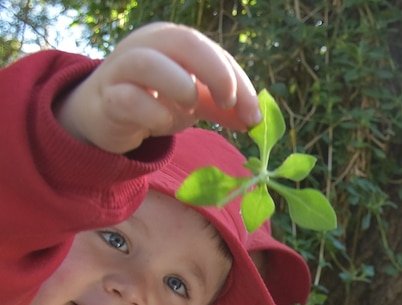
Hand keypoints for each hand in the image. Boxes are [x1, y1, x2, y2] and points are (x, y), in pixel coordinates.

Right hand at [56, 22, 260, 153]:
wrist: (105, 114)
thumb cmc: (155, 98)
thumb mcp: (195, 99)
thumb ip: (224, 106)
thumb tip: (254, 121)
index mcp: (173, 40)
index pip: (213, 51)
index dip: (239, 82)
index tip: (254, 115)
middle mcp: (146, 45)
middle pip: (184, 42)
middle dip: (216, 73)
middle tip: (228, 104)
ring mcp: (121, 68)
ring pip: (148, 63)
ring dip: (180, 87)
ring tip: (190, 109)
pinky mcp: (106, 97)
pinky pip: (128, 100)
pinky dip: (154, 114)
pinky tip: (163, 123)